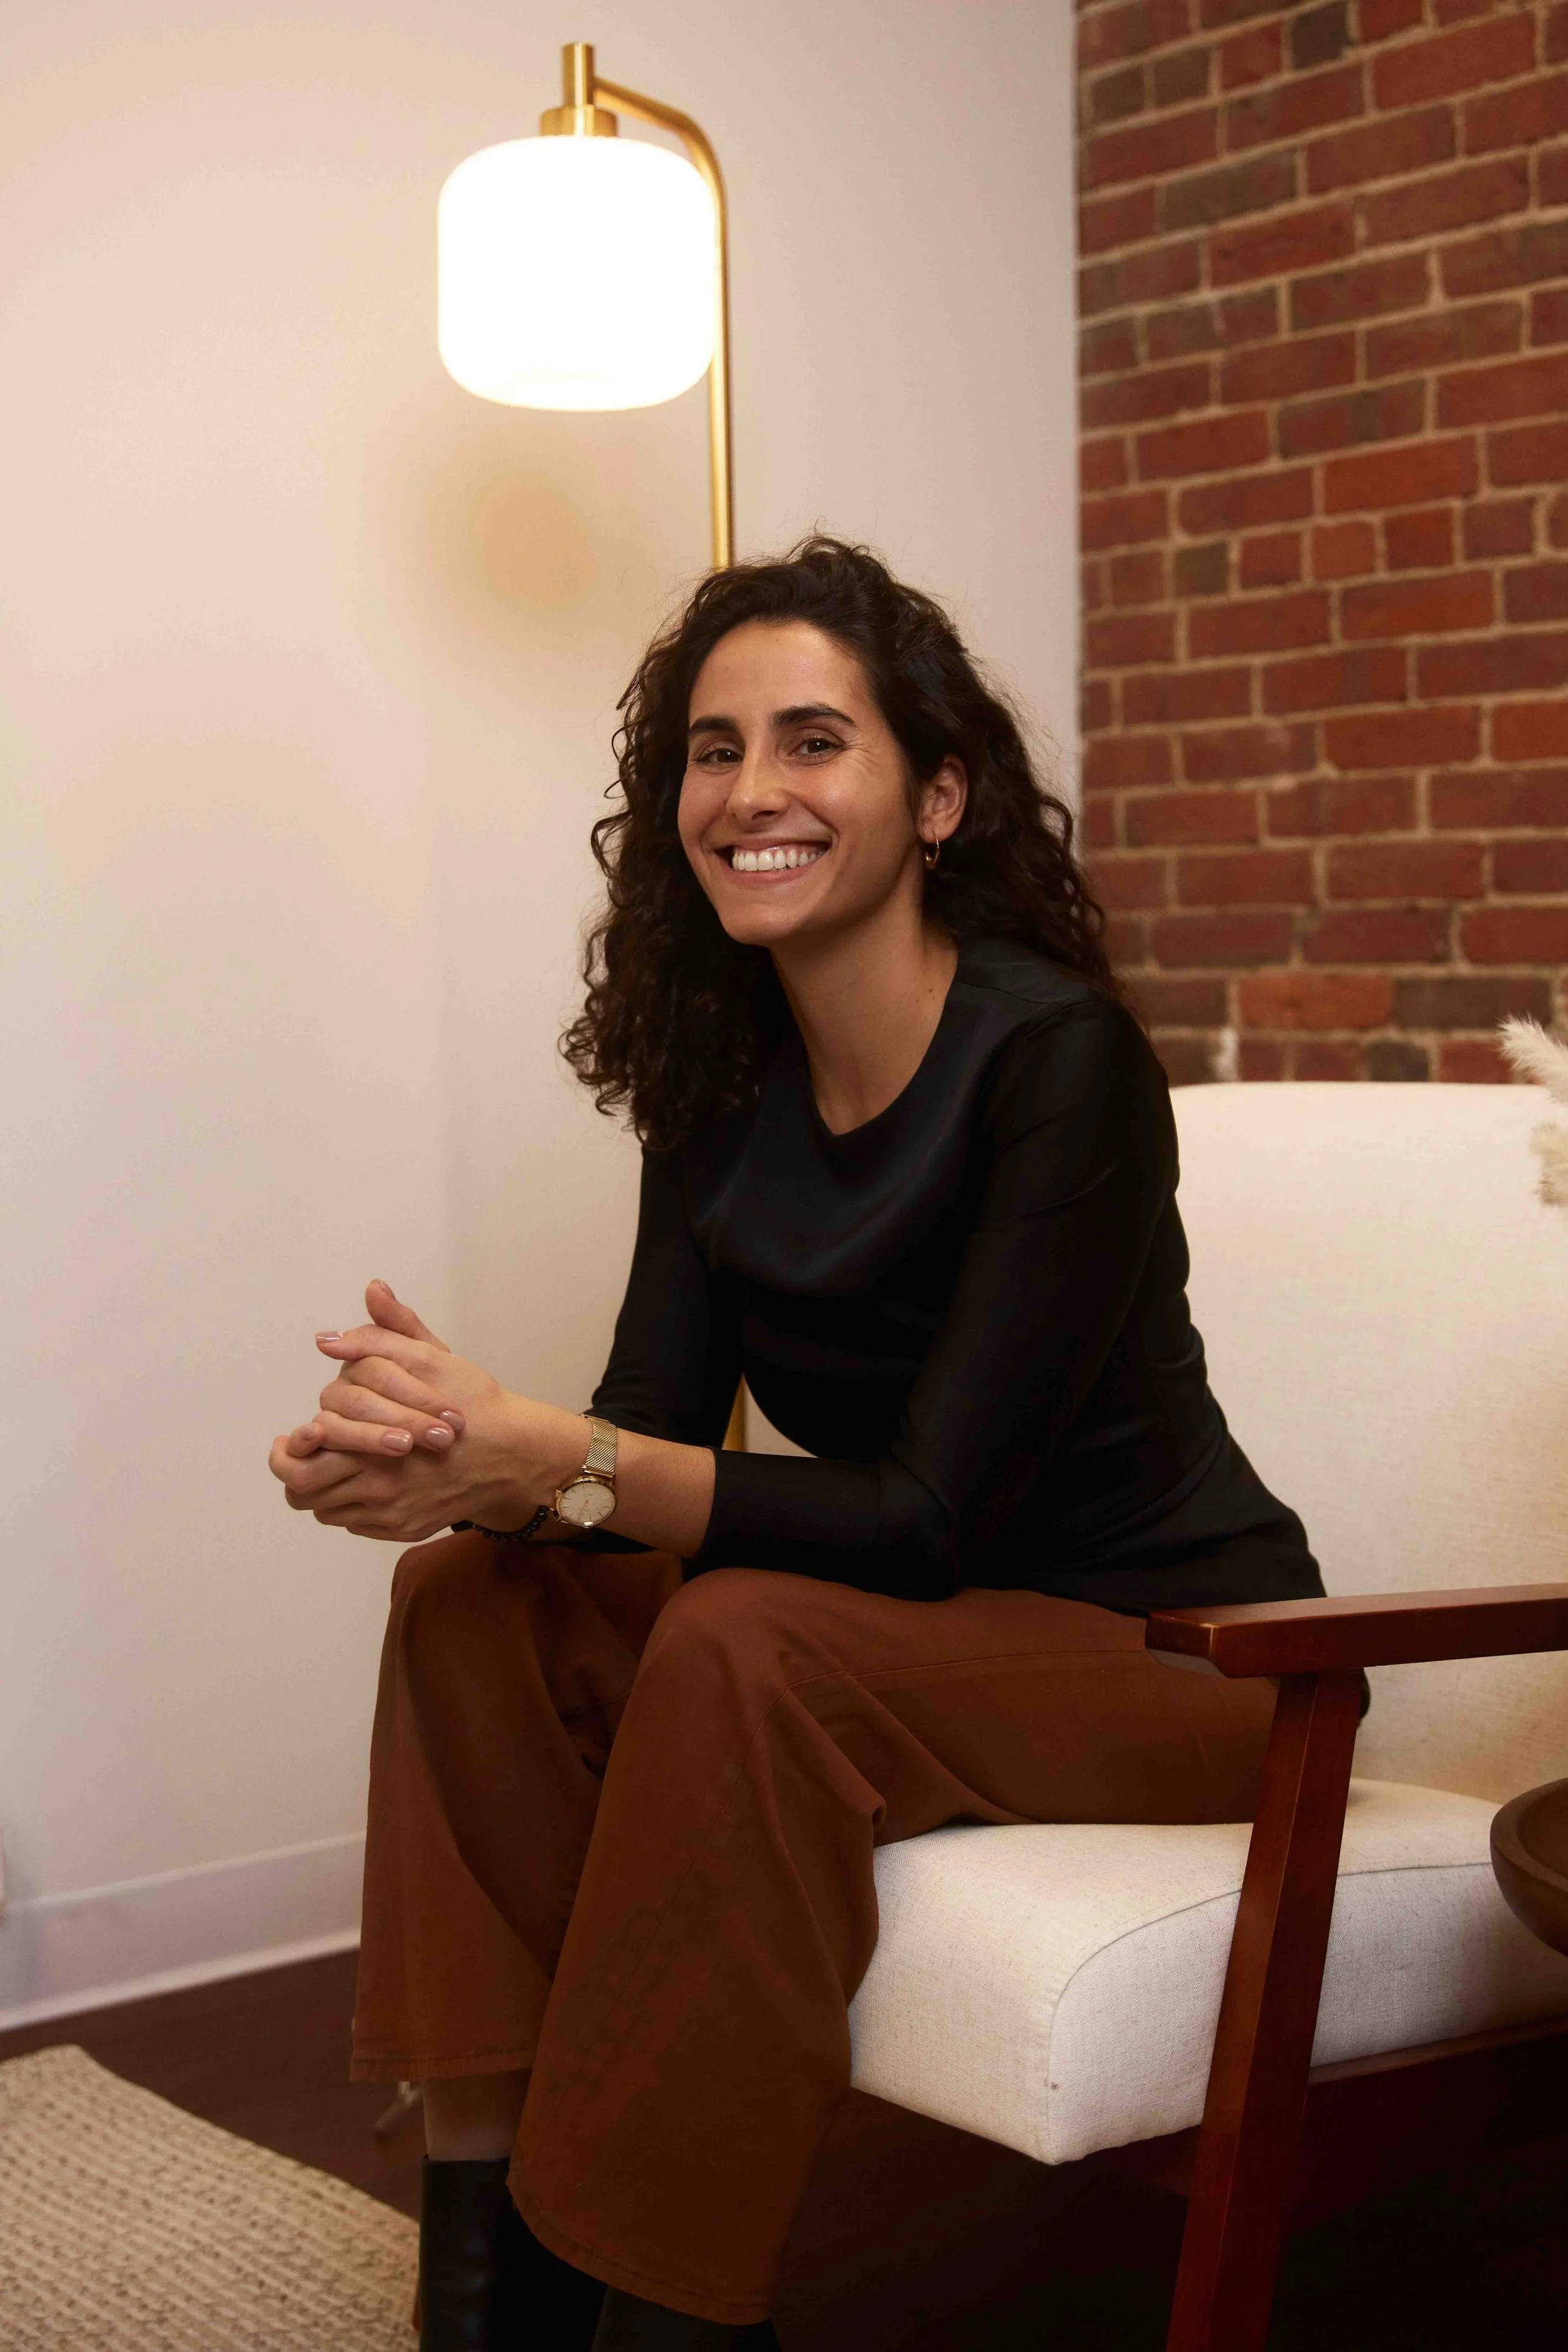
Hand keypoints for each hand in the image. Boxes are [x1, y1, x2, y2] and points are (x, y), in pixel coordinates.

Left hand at [268, 1283, 587, 1541]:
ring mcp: (389, 1513)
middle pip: (302, 1493)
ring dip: (322, 1487)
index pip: (299, 1461)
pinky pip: (356, 1524)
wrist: (516, 1453)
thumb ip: (380, 1339)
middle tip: (300, 1453)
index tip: (299, 1434)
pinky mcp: (403, 1528)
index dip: (290, 1449)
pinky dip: (351, 1504)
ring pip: (326, 1511)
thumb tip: (330, 1336)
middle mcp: (374, 1487)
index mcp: (371, 1444)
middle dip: (293, 1471)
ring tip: (333, 1464)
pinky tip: (366, 1479)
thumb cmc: (475, 1403)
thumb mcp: (432, 1358)